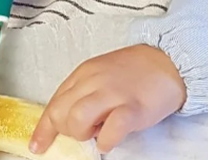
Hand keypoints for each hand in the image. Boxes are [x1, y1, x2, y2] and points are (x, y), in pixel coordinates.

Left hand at [30, 45, 185, 153]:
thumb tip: (67, 118)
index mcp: (85, 72)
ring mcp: (113, 93)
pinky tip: (112, 136)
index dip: (44, 128)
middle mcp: (95, 81)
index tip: (38, 146)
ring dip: (83, 133)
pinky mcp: (133, 108)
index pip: (55, 103)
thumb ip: (84, 90)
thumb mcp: (102, 72)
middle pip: (61, 113)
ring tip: (99, 131)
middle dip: (66, 130)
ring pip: (77, 119)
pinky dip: (106, 140)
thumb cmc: (136, 70)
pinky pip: (110, 131)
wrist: (169, 61)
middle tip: (84, 131)